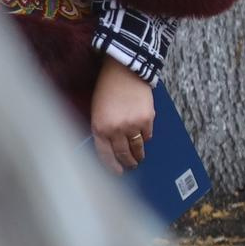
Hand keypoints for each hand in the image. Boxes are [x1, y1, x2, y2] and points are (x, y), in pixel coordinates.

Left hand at [89, 55, 155, 172]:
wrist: (124, 72)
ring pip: (137, 147)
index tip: (117, 172)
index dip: (111, 166)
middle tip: (130, 166)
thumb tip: (111, 146)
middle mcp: (115, 129)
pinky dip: (145, 138)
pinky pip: (147, 135)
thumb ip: (102, 129)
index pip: (105, 154)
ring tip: (139, 158)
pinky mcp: (147, 119)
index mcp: (99, 127)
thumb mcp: (97, 111)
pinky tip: (143, 139)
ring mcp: (132, 125)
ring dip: (138, 154)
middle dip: (127, 162)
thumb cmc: (107, 90)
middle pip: (122, 153)